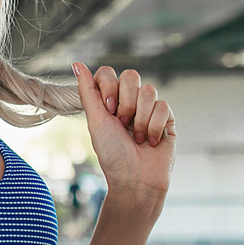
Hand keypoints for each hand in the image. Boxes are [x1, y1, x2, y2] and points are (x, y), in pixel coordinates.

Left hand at [73, 63, 174, 198]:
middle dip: (126, 102)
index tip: (108, 109)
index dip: (109, 87)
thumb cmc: (112, 155)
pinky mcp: (167, 119)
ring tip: (136, 137)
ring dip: (140, 118)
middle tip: (122, 124)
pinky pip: (163, 106)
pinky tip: (150, 141)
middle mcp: (129, 102)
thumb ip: (87, 92)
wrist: (135, 180)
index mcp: (109, 101)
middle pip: (131, 76)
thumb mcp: (96, 122)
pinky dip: (154, 126)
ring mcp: (149, 110)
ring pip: (149, 90)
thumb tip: (76, 64)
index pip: (109, 73)